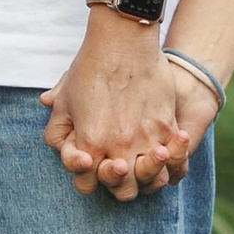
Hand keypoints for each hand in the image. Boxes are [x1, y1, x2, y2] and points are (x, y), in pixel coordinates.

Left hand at [43, 20, 203, 199]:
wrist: (123, 40)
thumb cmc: (90, 68)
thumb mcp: (64, 99)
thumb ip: (58, 130)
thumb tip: (64, 147)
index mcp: (91, 145)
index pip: (87, 185)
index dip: (87, 177)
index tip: (90, 161)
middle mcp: (121, 148)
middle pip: (123, 193)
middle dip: (117, 185)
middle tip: (116, 165)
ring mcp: (148, 140)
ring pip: (153, 182)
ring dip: (147, 178)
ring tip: (142, 160)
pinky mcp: (168, 127)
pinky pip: (175, 162)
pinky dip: (171, 164)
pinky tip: (164, 151)